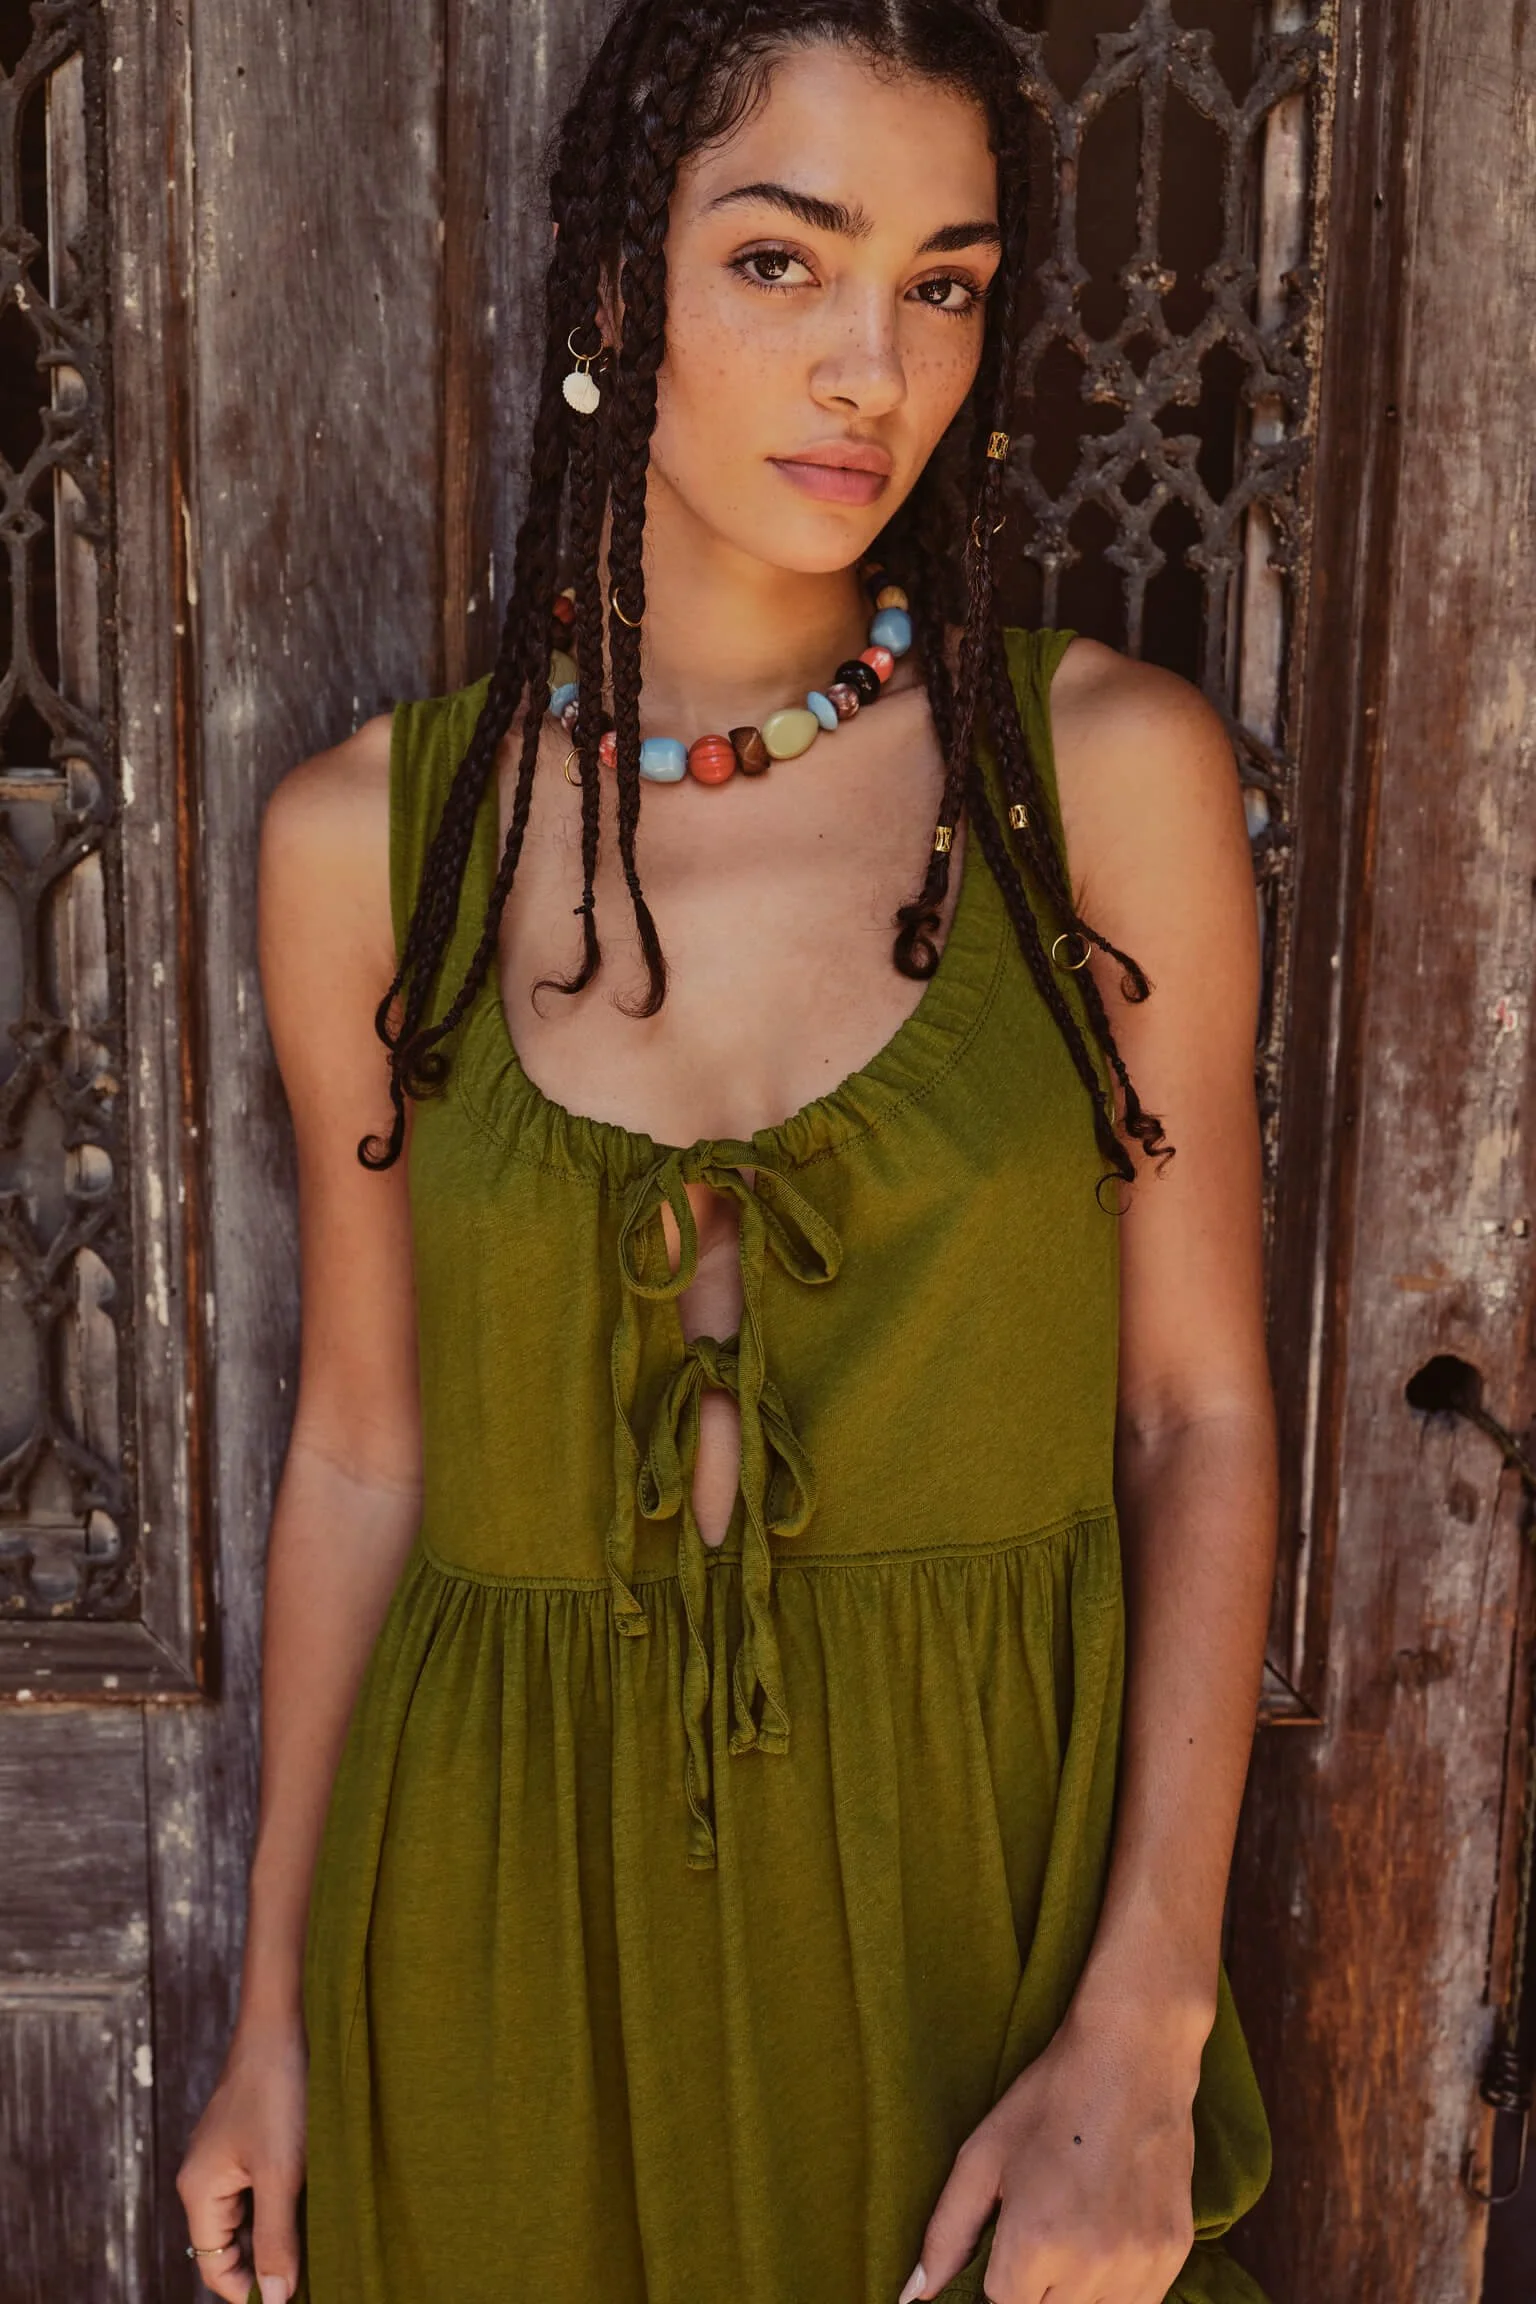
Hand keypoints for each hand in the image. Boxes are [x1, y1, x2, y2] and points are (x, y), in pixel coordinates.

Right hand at [176, 2019, 307, 2301]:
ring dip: (276, 2229)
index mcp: (199, 2190)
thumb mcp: (282, 2173)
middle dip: (265, 2261)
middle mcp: (203, 2177)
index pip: (214, 2265)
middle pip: (229, 2243)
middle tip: (312, 2267)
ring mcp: (223, 2156)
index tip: (293, 2295)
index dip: (249, 2290)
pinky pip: (257, 2186)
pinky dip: (280, 2200)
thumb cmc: (278, 2092)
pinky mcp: (245, 2138)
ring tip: (317, 2234)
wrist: (282, 2023)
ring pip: (246, 2214)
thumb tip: (273, 2299)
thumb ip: (276, 2239)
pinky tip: (312, 2197)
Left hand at [900, 2003, 1199, 2303]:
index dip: (1001, 2274)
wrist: (1133, 2058)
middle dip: (1036, 2285)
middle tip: (1044, 2231)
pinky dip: (1116, 2289)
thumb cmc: (1050, 2101)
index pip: (1002, 2303)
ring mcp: (1139, 2264)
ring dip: (1076, 2293)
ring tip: (1075, 2234)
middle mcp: (1090, 2265)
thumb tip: (915, 2296)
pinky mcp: (1174, 2255)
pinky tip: (1108, 2241)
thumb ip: (946, 2234)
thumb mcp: (982, 2156)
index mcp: (1034, 2240)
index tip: (1011, 2239)